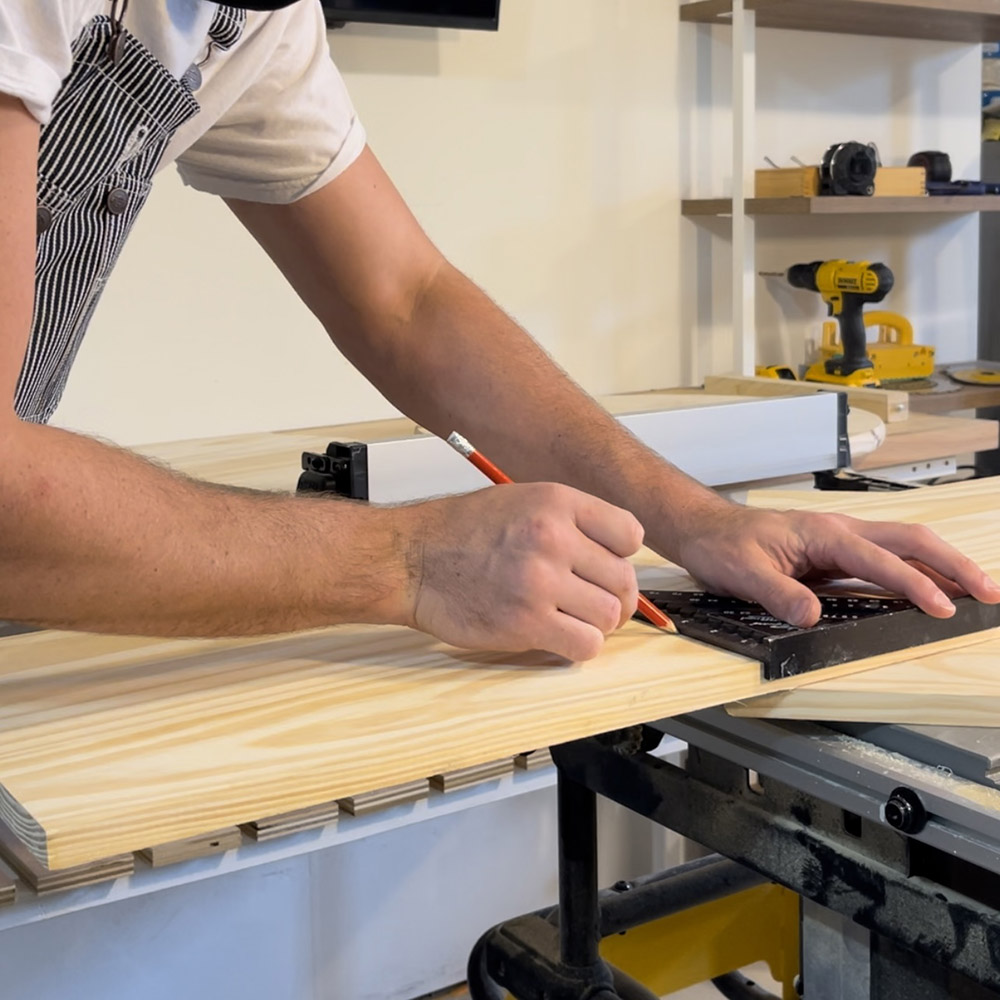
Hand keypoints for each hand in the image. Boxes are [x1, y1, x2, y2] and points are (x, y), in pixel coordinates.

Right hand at [402, 483, 643, 659]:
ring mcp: (540, 582)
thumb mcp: (520, 500)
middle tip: (595, 603)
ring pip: (609, 616)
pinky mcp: (526, 623)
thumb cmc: (460, 532)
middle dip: (616, 597)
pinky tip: (559, 636)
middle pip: (624, 581)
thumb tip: (612, 556)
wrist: (411, 559)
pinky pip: (584, 645)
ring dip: (596, 624)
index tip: (606, 567)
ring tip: (572, 619)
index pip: (630, 535)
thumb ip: (568, 522)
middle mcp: (553, 538)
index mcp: (557, 502)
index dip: (622, 556)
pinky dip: (579, 646)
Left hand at [674, 503, 999, 626]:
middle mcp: (839, 531)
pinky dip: (916, 570)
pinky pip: (886, 558)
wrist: (707, 530)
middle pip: (910, 540)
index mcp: (822, 533)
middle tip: (989, 593)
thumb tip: (811, 616)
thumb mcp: (742, 573)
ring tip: (976, 590)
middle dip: (953, 565)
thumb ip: (777, 594)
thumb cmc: (723, 544)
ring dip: (943, 565)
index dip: (914, 583)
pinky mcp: (836, 553)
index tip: (941, 607)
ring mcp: (840, 541)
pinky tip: (930, 587)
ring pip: (904, 546)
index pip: (879, 558)